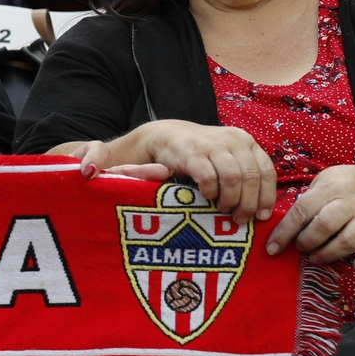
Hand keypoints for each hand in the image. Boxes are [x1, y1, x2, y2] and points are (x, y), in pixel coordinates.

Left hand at [66, 119, 278, 224]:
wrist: (167, 133)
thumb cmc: (142, 155)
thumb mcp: (117, 158)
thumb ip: (98, 160)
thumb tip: (86, 170)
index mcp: (181, 144)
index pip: (203, 167)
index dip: (211, 192)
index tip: (208, 209)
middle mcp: (210, 138)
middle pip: (235, 172)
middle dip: (237, 202)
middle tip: (230, 223)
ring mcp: (232, 139)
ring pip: (255, 171)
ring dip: (254, 200)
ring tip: (242, 221)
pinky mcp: (247, 144)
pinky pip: (267, 169)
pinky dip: (268, 192)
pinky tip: (260, 213)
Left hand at [265, 163, 354, 269]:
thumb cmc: (346, 185)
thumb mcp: (324, 180)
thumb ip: (308, 199)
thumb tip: (284, 224)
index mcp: (329, 189)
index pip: (302, 210)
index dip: (285, 231)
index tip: (272, 248)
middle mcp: (350, 202)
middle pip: (326, 225)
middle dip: (308, 241)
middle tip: (300, 248)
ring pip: (349, 240)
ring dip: (329, 254)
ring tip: (316, 258)